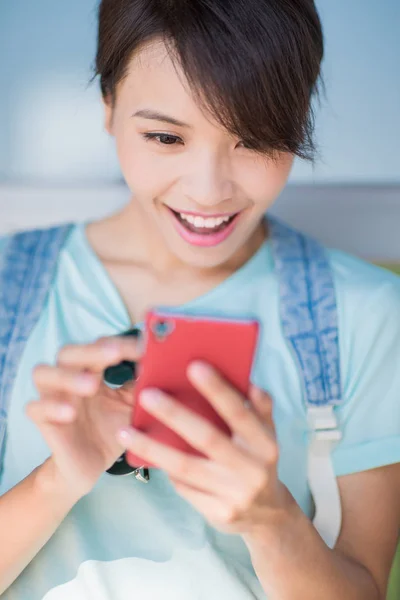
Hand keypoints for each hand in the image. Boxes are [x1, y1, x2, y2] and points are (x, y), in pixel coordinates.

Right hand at [26, 336, 141, 499]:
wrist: (88, 468)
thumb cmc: (110, 430)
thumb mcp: (133, 407)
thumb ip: (143, 386)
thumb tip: (166, 366)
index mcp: (91, 369)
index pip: (101, 345)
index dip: (120, 344)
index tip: (144, 347)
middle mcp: (68, 377)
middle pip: (69, 352)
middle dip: (92, 350)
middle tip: (115, 353)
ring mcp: (53, 397)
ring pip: (44, 373)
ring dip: (68, 376)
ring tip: (92, 385)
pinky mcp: (43, 421)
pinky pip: (35, 408)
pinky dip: (50, 407)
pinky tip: (69, 413)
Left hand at [118, 361, 292, 536]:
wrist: (267, 515)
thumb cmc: (258, 460)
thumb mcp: (266, 434)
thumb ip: (258, 407)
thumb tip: (246, 379)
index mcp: (265, 443)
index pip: (239, 412)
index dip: (217, 390)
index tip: (193, 366)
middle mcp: (252, 469)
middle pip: (208, 438)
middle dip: (175, 415)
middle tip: (147, 394)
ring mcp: (234, 494)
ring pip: (185, 467)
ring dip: (153, 447)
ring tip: (125, 431)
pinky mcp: (217, 514)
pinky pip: (183, 486)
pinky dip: (164, 468)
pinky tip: (144, 455)